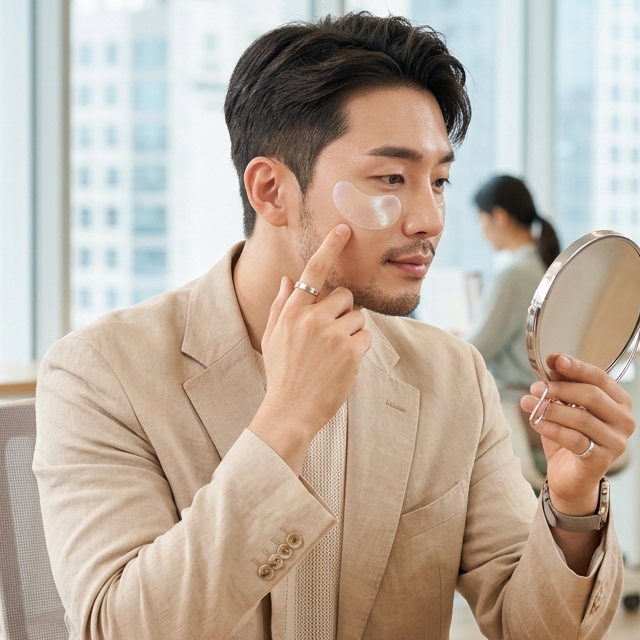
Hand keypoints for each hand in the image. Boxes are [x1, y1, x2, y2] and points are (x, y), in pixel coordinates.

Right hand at [249, 224, 371, 472]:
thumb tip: (288, 279)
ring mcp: (332, 334)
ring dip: (352, 332)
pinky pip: (366, 336)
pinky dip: (359, 348)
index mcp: (292, 311)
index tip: (344, 229)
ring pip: (358, 317)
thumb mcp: (273, 338)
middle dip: (343, 311)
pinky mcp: (351, 351)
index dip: (330, 247)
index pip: (313, 271)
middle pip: (344, 296)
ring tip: (334, 355)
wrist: (290, 411)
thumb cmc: (281, 375)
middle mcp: (312, 318)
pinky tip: (342, 364)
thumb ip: (281, 306)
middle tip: (331, 336)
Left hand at [520, 354, 634, 515]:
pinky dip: (552, 428)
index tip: (554, 360)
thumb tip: (553, 363)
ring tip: (529, 403)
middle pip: (592, 396)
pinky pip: (574, 439)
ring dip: (551, 408)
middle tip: (536, 387)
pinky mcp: (602, 460)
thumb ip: (563, 387)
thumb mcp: (565, 408)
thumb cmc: (570, 440)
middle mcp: (624, 421)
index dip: (576, 367)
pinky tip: (536, 422)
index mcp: (620, 403)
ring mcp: (616, 442)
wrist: (571, 478)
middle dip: (560, 389)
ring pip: (582, 418)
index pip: (600, 378)